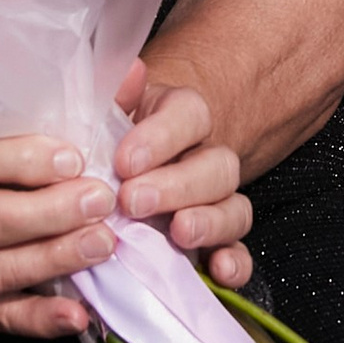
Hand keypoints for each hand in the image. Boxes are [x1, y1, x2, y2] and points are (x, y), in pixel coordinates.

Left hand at [111, 74, 253, 288]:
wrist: (118, 176)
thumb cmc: (108, 143)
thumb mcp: (104, 115)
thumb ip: (113, 96)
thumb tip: (130, 70)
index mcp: (179, 117)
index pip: (188, 115)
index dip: (160, 137)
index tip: (123, 162)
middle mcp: (206, 157)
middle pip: (216, 165)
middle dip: (177, 185)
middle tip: (134, 201)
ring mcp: (217, 201)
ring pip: (234, 207)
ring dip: (211, 221)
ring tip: (180, 232)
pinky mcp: (219, 242)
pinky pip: (239, 251)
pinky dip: (236, 265)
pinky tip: (220, 273)